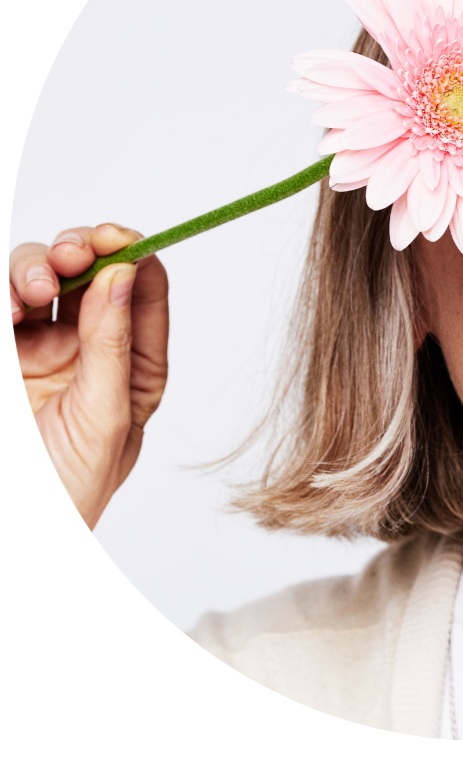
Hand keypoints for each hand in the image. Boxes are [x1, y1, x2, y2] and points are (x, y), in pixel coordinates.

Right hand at [10, 223, 168, 529]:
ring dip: (36, 267)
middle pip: (87, 272)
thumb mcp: (107, 417)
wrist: (18, 530)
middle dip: (82, 251)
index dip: (134, 255)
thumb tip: (123, 275)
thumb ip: (113, 344)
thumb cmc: (71, 494)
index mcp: (132, 364)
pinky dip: (2, 294)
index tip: (121, 239)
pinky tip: (7, 313)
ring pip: (37, 277)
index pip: (143, 292)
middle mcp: (86, 348)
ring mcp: (36, 348)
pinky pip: (1, 304)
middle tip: (74, 254)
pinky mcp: (2, 351)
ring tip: (31, 293)